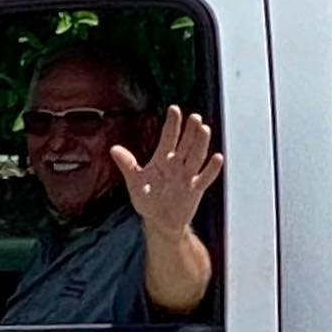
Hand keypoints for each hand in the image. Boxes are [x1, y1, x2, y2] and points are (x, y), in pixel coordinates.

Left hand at [111, 105, 223, 236]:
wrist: (160, 222)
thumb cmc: (147, 200)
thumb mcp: (135, 183)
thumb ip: (128, 165)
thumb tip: (114, 149)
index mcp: (162, 159)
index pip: (169, 137)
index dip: (172, 124)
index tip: (174, 109)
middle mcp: (177, 164)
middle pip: (185, 144)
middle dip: (190, 130)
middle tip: (195, 117)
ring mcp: (187, 176)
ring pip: (196, 156)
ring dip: (201, 144)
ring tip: (205, 129)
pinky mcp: (195, 189)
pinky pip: (205, 177)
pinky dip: (211, 169)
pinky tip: (217, 157)